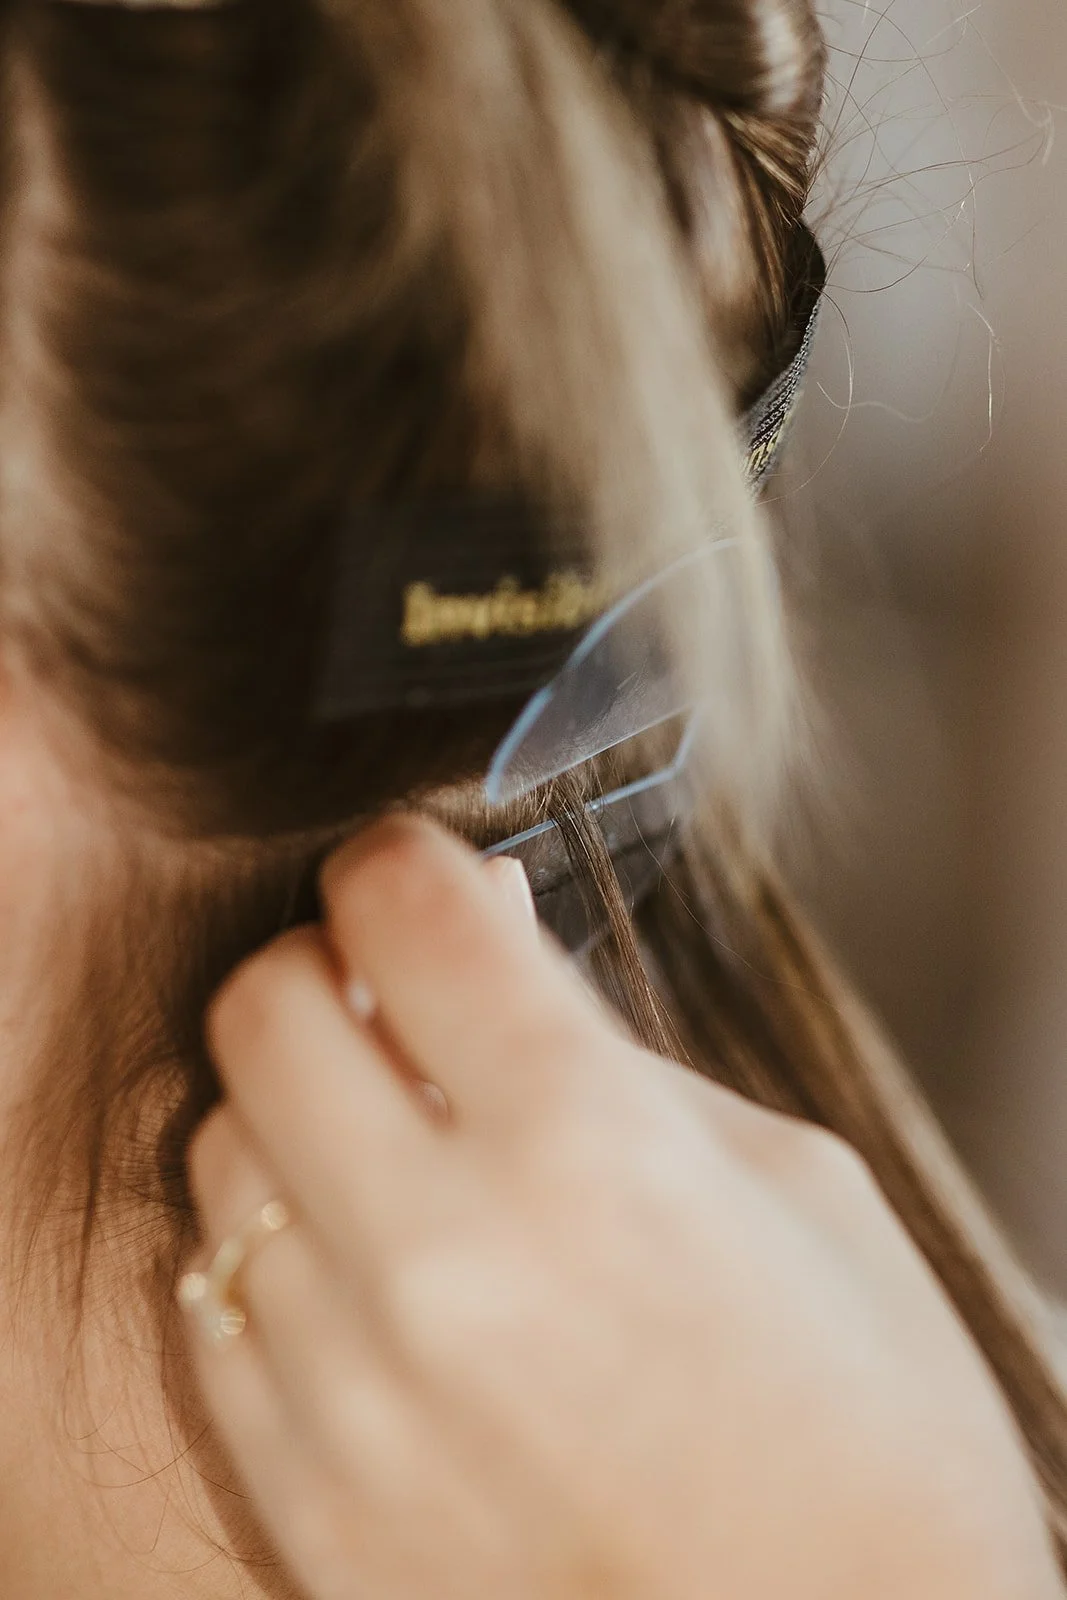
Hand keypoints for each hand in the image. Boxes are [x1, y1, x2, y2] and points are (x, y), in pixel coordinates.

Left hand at [181, 816, 1060, 1599]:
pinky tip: (368, 1276)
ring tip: (393, 1153)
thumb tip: (491, 936)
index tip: (419, 876)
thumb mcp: (789, 1183)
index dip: (404, 859)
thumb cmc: (866, 1431)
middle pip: (263, 1008)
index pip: (402, 907)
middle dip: (325, 968)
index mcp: (590, 1148)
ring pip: (217, 1152)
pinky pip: (210, 1307)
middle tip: (394, 999)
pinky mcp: (304, 1503)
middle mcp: (443, 1262)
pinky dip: (275, 1255)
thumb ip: (611, 1050)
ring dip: (295, 1115)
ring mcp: (351, 1396)